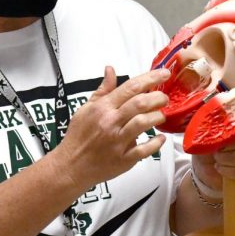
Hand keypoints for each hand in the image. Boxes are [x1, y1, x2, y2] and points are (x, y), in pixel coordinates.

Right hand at [53, 66, 170, 190]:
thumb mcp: (85, 108)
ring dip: (158, 116)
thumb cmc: (78, 136)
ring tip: (160, 115)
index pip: (130, 87)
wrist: (71, 165)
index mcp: (102, 108)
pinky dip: (156, 142)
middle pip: (140, 103)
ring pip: (143, 123)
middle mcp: (111, 122)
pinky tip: (160, 138)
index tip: (164, 73)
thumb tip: (110, 70)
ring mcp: (118, 141)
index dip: (150, 78)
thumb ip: (102, 90)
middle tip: (164, 98)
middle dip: (158, 97)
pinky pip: (145, 150)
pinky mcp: (124, 159)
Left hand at [192, 78, 234, 190]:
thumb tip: (213, 91)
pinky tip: (221, 168)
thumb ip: (209, 111)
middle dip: (228, 144)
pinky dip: (229, 170)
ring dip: (226, 159)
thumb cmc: (207, 145)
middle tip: (216, 148)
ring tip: (216, 158)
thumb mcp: (203, 127)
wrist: (205, 168)